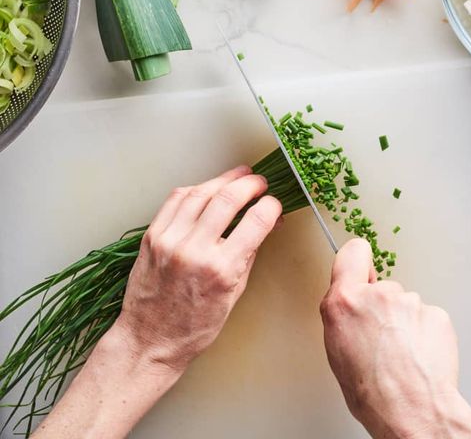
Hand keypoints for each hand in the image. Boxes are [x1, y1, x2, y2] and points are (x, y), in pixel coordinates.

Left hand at [32, 166, 281, 438]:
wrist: (150, 340)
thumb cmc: (195, 326)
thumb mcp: (234, 294)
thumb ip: (249, 254)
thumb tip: (266, 225)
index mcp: (221, 269)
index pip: (256, 221)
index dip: (270, 205)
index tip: (274, 203)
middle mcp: (194, 250)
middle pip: (227, 199)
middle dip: (249, 184)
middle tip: (259, 182)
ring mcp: (170, 240)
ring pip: (200, 193)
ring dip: (222, 180)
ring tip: (237, 176)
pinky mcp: (152, 236)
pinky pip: (175, 200)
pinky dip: (195, 189)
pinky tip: (206, 188)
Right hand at [320, 239, 470, 438]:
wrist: (412, 411)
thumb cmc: (372, 391)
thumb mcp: (335, 348)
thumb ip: (341, 315)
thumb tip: (347, 307)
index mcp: (344, 302)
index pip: (352, 253)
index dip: (357, 261)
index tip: (361, 269)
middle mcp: (376, 295)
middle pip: (380, 287)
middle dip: (382, 306)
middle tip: (381, 337)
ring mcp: (409, 302)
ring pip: (405, 304)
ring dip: (404, 322)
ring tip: (402, 353)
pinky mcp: (435, 314)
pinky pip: (426, 317)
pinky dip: (424, 332)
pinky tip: (418, 355)